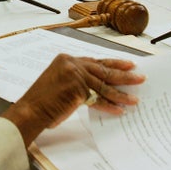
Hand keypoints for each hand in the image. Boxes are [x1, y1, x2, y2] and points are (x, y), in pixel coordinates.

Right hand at [2, 55, 145, 146]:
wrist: (30, 110)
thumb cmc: (43, 100)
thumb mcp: (60, 82)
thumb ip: (78, 80)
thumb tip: (99, 87)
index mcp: (66, 59)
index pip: (95, 61)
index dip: (114, 63)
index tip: (128, 65)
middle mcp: (71, 63)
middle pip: (103, 69)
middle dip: (124, 75)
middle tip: (140, 77)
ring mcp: (75, 75)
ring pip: (104, 85)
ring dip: (121, 93)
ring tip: (135, 98)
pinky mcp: (77, 89)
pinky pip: (98, 98)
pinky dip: (110, 105)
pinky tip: (120, 109)